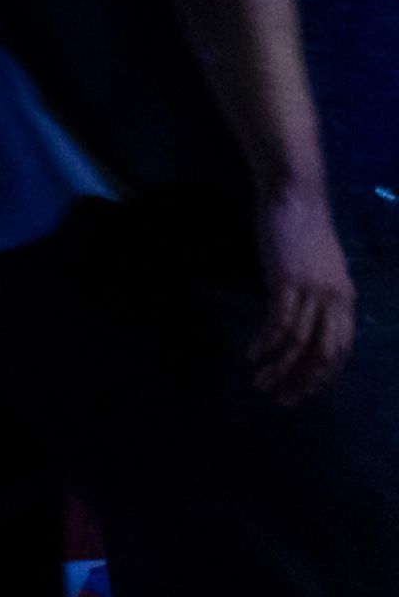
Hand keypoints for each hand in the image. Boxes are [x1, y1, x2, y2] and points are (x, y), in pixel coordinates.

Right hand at [251, 181, 356, 402]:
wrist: (295, 196)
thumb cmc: (301, 230)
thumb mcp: (315, 269)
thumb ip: (313, 295)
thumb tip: (297, 322)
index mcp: (345, 297)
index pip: (341, 349)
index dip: (322, 376)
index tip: (302, 393)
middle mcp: (335, 298)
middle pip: (324, 352)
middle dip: (304, 381)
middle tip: (282, 400)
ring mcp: (313, 290)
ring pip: (300, 342)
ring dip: (279, 368)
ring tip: (258, 383)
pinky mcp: (288, 281)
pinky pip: (279, 322)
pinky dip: (265, 343)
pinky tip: (251, 354)